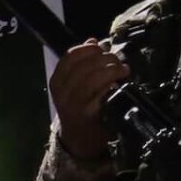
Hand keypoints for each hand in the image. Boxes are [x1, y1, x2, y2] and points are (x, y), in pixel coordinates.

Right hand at [49, 41, 129, 159]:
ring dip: (111, 70)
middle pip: (84, 66)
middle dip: (104, 58)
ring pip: (93, 78)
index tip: (101, 47)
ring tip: (123, 69)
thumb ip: (82, 64)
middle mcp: (62, 92)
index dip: (87, 49)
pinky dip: (112, 86)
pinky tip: (120, 83)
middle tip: (117, 59)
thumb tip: (93, 41)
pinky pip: (101, 94)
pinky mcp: (88, 114)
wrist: (78, 139)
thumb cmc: (79, 108)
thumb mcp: (74, 85)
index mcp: (56, 82)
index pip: (69, 58)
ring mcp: (74, 104)